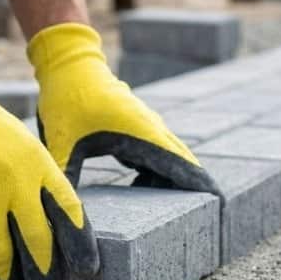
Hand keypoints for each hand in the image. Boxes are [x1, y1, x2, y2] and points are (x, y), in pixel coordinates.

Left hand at [28, 24, 222, 198]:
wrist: (69, 64)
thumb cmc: (67, 100)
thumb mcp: (60, 144)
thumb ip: (65, 178)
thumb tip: (63, 212)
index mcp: (141, 135)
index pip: (181, 165)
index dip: (200, 185)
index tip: (219, 202)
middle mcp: (151, 130)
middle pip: (182, 164)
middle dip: (193, 189)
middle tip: (203, 215)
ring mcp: (146, 126)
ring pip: (170, 158)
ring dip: (171, 182)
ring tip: (170, 213)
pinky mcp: (137, 126)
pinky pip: (157, 153)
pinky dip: (158, 171)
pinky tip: (142, 190)